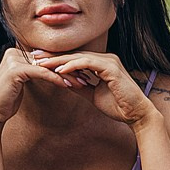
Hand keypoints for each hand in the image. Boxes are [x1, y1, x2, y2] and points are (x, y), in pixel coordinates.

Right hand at [0, 46, 83, 125]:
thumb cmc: (8, 101)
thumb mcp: (22, 81)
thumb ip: (32, 71)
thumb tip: (47, 68)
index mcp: (15, 53)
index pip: (45, 58)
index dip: (64, 66)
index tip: (81, 73)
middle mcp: (13, 52)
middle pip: (48, 60)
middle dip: (68, 69)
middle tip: (86, 76)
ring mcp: (13, 59)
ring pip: (47, 66)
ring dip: (67, 74)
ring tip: (82, 82)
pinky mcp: (16, 69)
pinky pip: (42, 73)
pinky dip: (57, 79)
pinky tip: (69, 85)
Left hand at [32, 50, 158, 128]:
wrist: (136, 114)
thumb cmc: (118, 106)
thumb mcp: (93, 95)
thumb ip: (80, 86)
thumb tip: (63, 82)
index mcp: (102, 64)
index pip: (75, 58)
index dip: (57, 59)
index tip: (39, 61)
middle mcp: (106, 59)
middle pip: (74, 54)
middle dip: (53, 56)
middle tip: (34, 56)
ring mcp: (109, 62)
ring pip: (79, 57)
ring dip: (59, 60)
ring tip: (42, 63)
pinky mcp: (111, 68)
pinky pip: (88, 63)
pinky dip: (73, 66)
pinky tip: (59, 70)